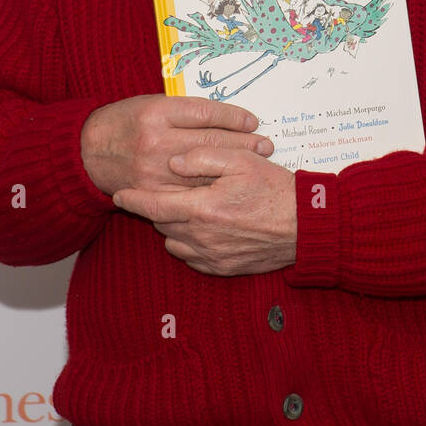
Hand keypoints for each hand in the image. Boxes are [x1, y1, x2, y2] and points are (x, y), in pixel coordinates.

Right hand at [80, 95, 272, 196]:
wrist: (88, 152)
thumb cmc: (126, 123)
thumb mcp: (152, 104)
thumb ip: (186, 111)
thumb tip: (229, 116)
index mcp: (156, 112)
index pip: (205, 113)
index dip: (233, 117)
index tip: (253, 121)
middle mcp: (155, 141)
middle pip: (209, 143)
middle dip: (243, 145)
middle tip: (265, 146)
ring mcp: (153, 171)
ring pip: (202, 171)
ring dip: (233, 168)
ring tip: (257, 165)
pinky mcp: (151, 193)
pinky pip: (186, 193)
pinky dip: (210, 190)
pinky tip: (227, 187)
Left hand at [112, 146, 296, 275]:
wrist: (306, 227)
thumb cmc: (276, 189)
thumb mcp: (243, 160)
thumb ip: (204, 157)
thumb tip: (174, 162)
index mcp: (203, 209)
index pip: (154, 205)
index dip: (133, 199)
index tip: (119, 194)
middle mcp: (202, 237)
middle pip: (161, 223)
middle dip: (157, 208)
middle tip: (163, 192)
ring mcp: (212, 256)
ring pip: (174, 242)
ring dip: (172, 226)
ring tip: (186, 209)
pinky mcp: (223, 268)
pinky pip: (191, 258)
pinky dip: (188, 244)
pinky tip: (200, 230)